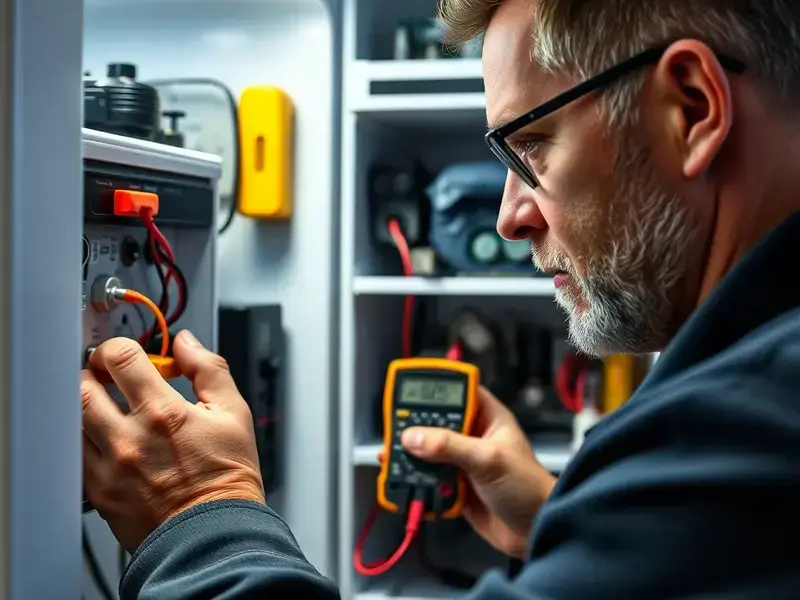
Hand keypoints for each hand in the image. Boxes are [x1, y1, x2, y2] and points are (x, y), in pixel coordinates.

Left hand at [81, 331, 263, 550]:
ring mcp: (110, 467)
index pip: (121, 358)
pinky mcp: (99, 492)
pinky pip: (77, 456)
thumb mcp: (234, 414)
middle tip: (108, 378)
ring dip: (87, 407)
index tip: (123, 355)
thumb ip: (209, 370)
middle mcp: (130, 438)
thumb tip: (187, 344)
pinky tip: (111, 443)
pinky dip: (89, 441)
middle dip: (94, 375)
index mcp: (163, 413)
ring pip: (74, 421)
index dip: (118, 348)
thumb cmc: (228, 478)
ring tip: (108, 409)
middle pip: (83, 387)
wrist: (215, 535)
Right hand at [381, 386, 555, 557]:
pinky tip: (398, 478)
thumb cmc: (524, 486)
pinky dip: (415, 479)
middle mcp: (473, 436)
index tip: (410, 391)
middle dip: (415, 427)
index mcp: (488, 418)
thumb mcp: (487, 459)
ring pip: (430, 452)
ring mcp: (464, 462)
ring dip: (411, 455)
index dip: (437, 389)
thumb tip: (412, 437)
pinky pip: (430, 478)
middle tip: (392, 428)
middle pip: (437, 423)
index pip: (460, 393)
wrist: (535, 531)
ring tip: (389, 455)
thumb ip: (449, 446)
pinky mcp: (456, 486)